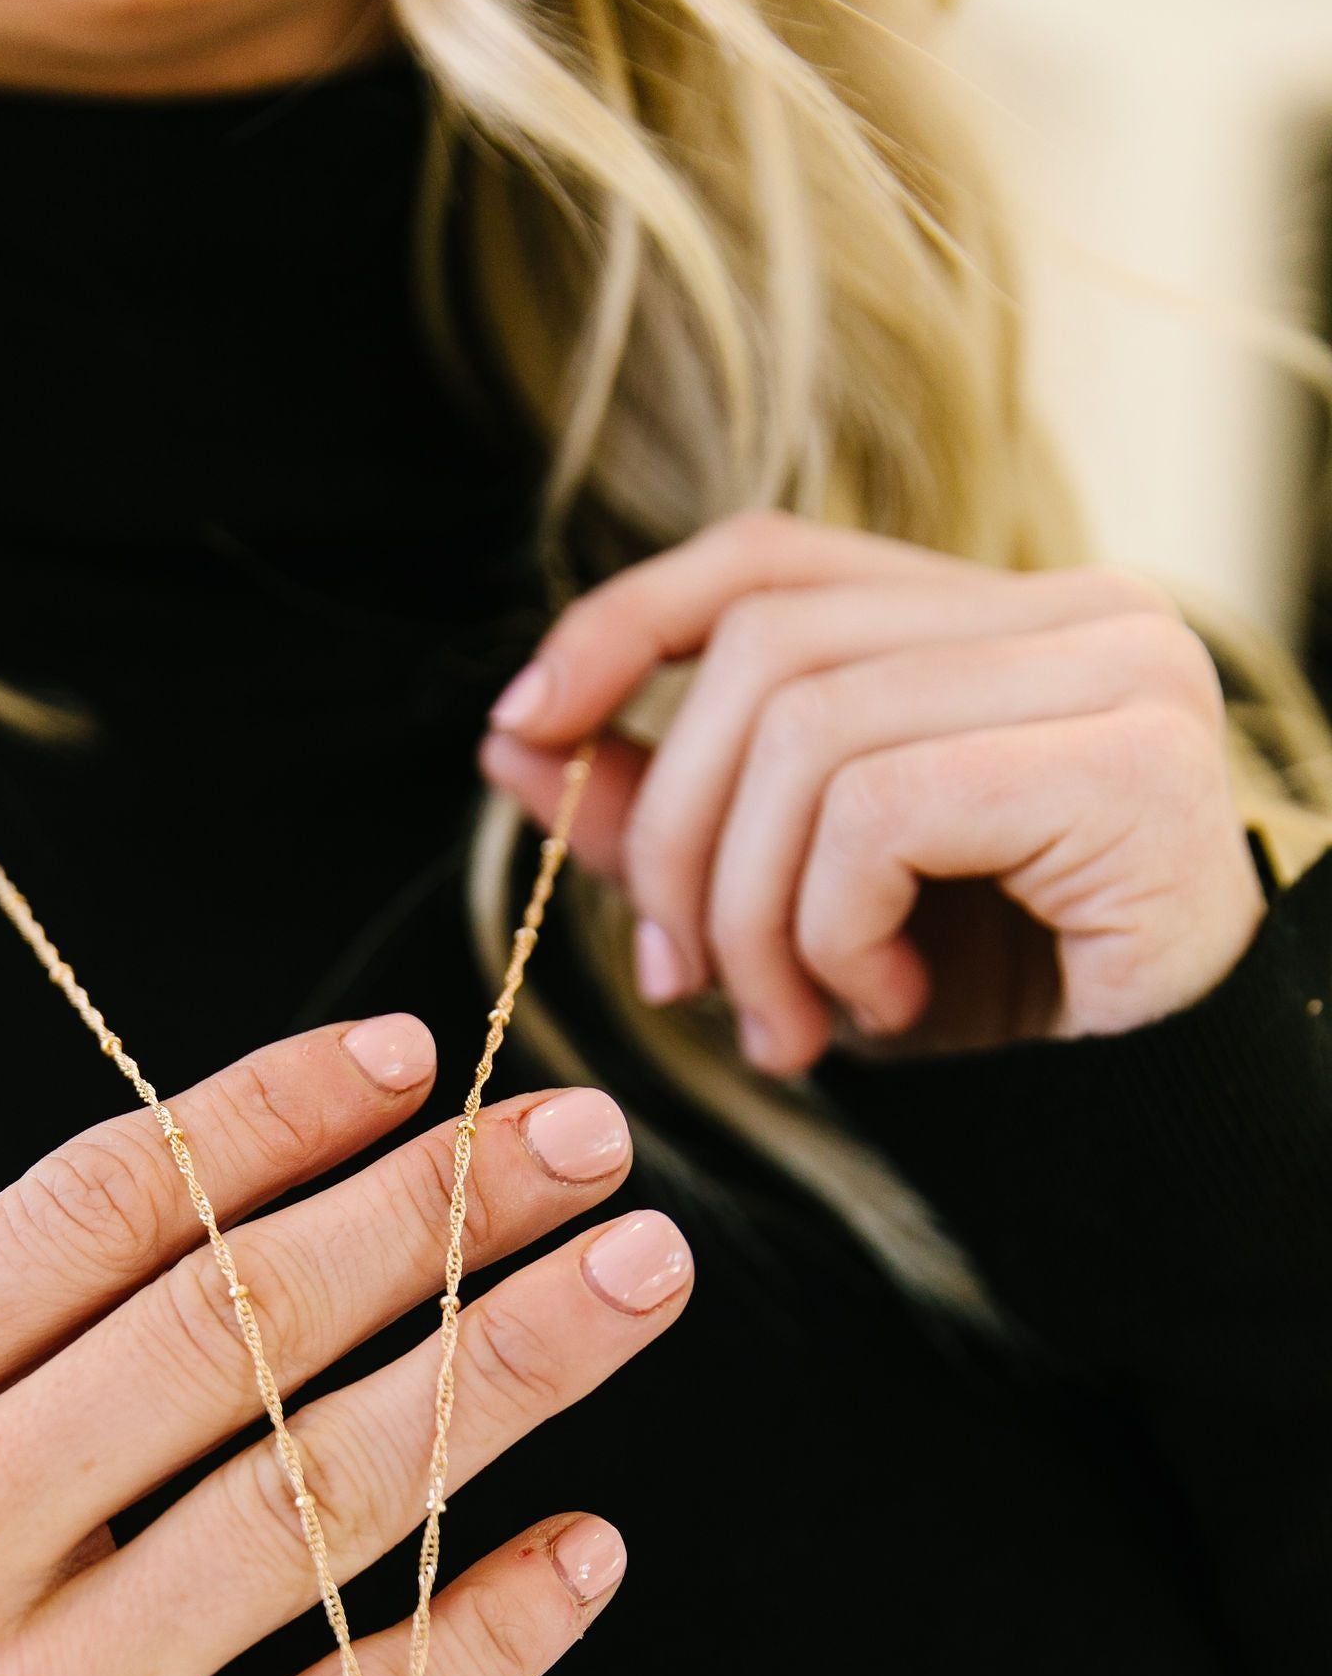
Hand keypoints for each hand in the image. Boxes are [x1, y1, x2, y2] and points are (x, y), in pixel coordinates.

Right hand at [0, 1020, 690, 1675]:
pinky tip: (585, 1547)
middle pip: (236, 1328)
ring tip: (634, 1278)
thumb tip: (206, 1236)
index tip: (405, 1058)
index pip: (91, 1211)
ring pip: (319, 1500)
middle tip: (583, 1134)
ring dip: (506, 1368)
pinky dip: (489, 1630)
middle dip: (438, 1208)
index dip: (271, 1116)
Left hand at [481, 510, 1267, 1075]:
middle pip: (766, 655)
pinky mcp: (1130, 763)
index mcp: (998, 618)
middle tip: (684, 982)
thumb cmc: (997, 1006)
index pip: (771, 560)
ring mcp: (1118, 673)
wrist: (1165, 1115)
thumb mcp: (800, 907)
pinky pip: (884, 812)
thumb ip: (673, 815)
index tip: (524, 729)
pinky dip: (836, 931)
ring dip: (755, 915)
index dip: (625, 624)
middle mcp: (1075, 610)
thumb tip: (510, 734)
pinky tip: (886, 1006)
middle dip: (677, 838)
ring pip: (811, 737)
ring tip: (791, 1026)